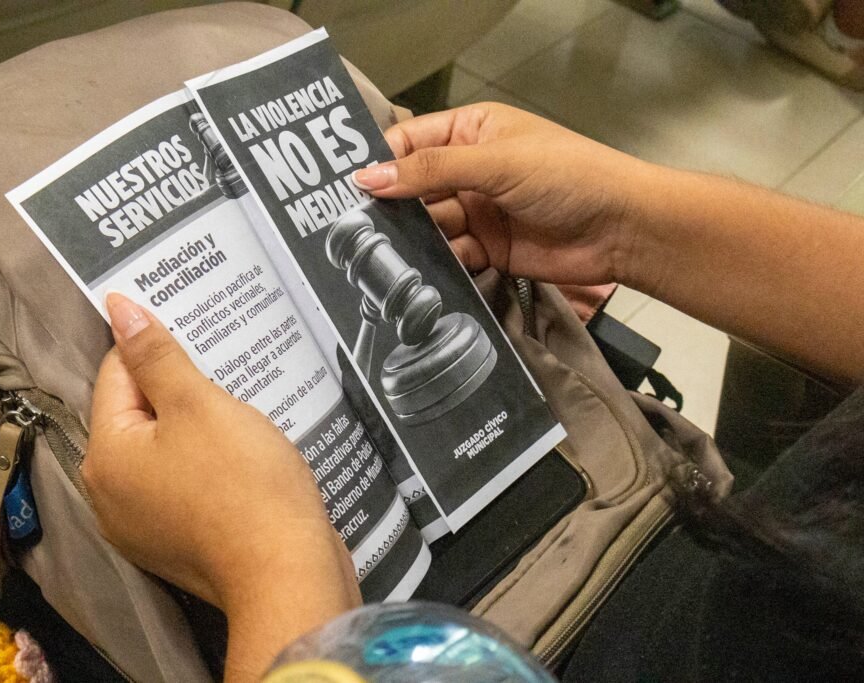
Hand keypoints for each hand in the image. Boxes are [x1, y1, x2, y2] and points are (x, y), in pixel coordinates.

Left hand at [84, 294, 358, 678]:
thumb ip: (155, 355)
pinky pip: (182, 485)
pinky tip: (240, 457)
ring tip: (238, 415)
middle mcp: (109, 494)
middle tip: (225, 377)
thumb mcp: (199, 404)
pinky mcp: (175, 544)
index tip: (199, 341)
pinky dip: (205, 466)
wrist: (287, 574)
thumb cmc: (244, 484)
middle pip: (137, 415)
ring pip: (163, 450)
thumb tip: (116, 306)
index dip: (158, 351)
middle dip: (180, 392)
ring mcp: (141, 526)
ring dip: (196, 428)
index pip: (118, 374)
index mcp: (105, 455)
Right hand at [354, 102, 655, 285]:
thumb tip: (368, 178)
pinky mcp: (489, 250)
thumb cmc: (569, 176)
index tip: (350, 187)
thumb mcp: (496, 163)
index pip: (411, 142)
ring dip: (413, 240)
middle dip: (392, 207)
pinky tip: (422, 272)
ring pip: (430, 226)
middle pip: (415, 189)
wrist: (622, 229)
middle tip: (357, 228)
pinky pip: (451, 256)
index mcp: (472, 132)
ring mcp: (479, 212)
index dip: (382, 163)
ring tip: (386, 255)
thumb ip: (431, 171)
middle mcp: (471, 170)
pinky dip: (438, 264)